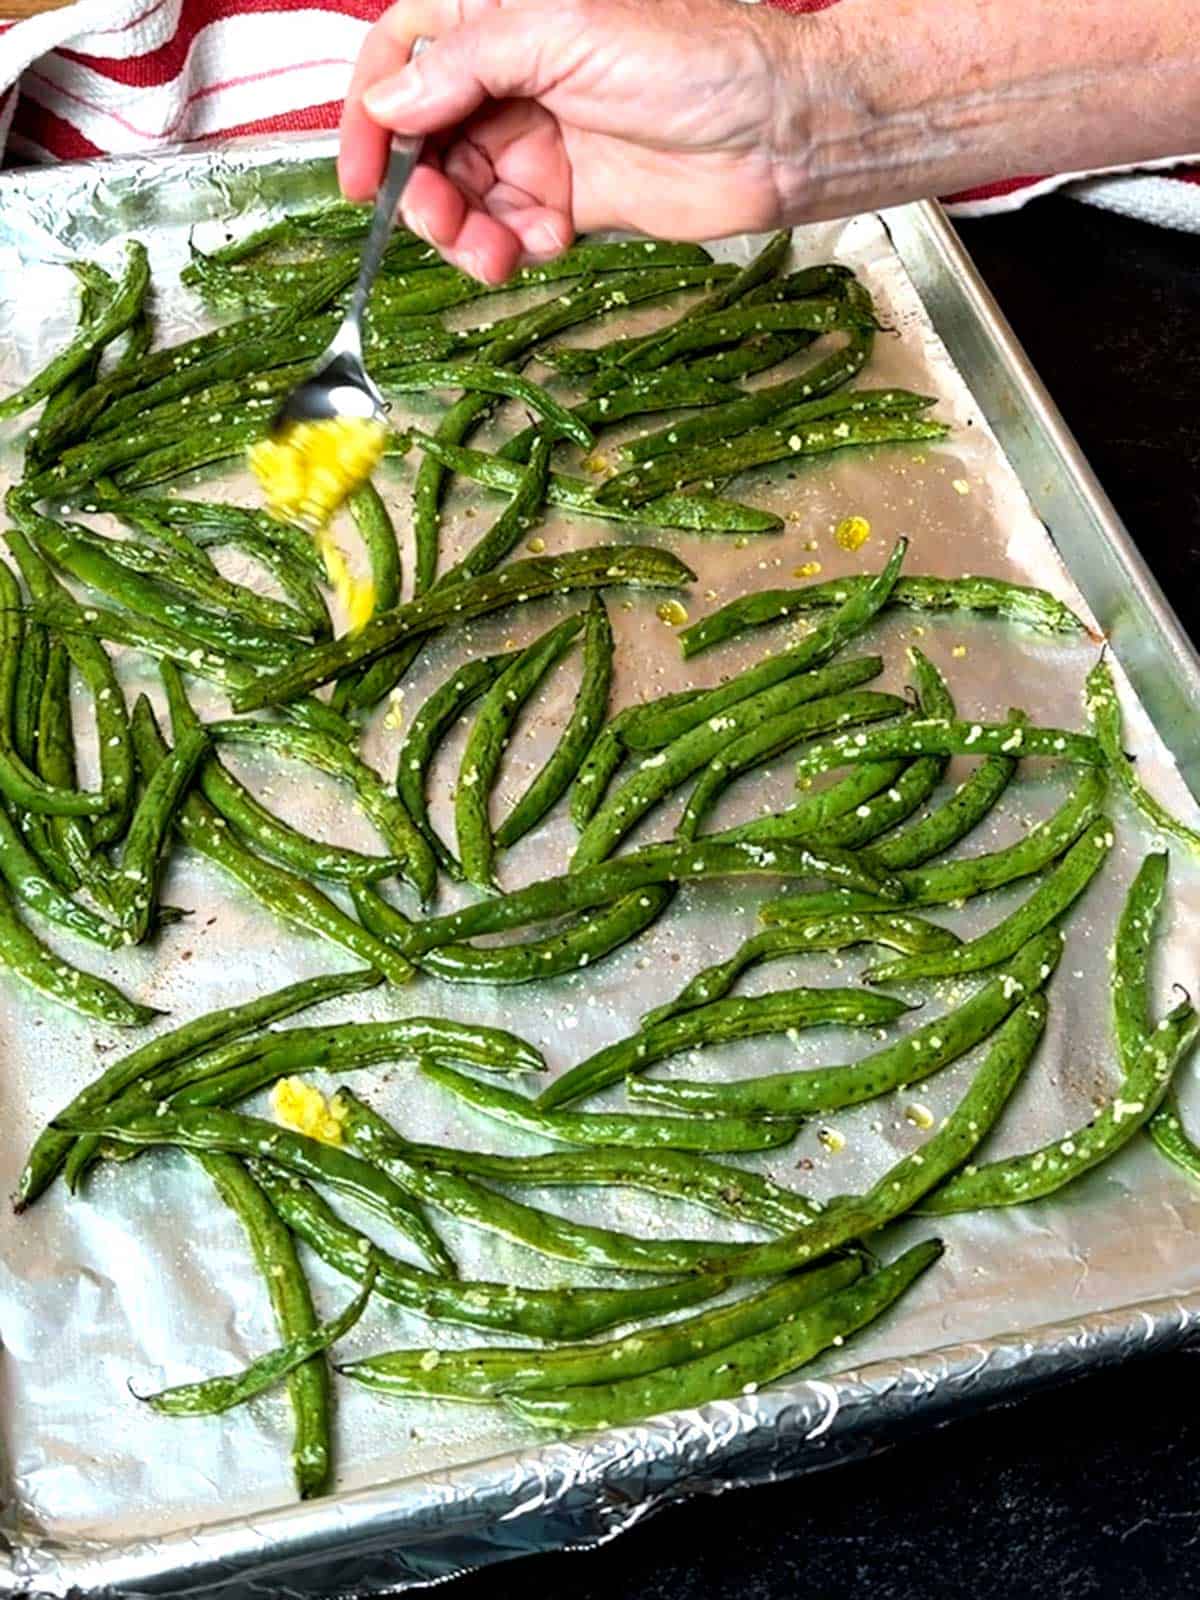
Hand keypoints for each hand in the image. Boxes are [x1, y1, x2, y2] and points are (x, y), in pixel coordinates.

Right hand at [338, 0, 821, 283]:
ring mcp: (539, 142)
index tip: (358, 173)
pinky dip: (509, 247)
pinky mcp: (569, 201)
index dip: (370, 112)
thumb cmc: (689, 57)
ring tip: (492, 252)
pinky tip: (540, 246)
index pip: (404, 55)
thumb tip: (388, 104)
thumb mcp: (562, 34)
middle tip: (439, 220)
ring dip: (462, 229)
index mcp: (503, 18)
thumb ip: (466, 64)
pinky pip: (509, 231)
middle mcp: (513, 79)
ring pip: (462, 194)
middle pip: (424, 139)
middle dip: (419, 187)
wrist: (776, 131)